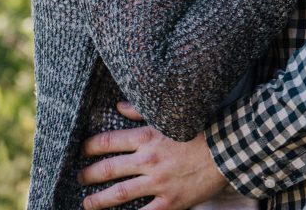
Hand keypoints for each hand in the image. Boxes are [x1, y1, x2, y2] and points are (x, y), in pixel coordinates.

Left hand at [79, 102, 227, 209]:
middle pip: (108, 169)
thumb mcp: (169, 115)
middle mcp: (148, 160)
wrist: (226, 149)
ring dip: (99, 200)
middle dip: (89, 174)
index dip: (90, 147)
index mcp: (147, 137)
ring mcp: (157, 184)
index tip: (81, 150)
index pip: (108, 141)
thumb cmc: (199, 129)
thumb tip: (118, 105)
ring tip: (87, 203)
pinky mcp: (169, 203)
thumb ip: (140, 111)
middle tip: (79, 178)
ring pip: (119, 194)